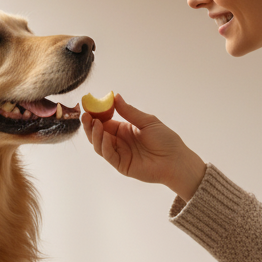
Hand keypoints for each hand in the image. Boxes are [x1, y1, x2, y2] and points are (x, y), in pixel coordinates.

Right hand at [82, 94, 206, 200]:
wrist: (176, 160)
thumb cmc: (166, 140)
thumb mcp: (147, 121)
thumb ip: (129, 112)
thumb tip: (115, 96)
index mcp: (124, 129)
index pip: (105, 121)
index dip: (96, 114)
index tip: (89, 105)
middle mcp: (119, 141)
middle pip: (98, 133)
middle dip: (90, 124)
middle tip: (85, 115)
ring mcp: (119, 153)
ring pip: (99, 144)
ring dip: (94, 134)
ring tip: (93, 123)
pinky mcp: (121, 165)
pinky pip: (108, 154)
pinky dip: (103, 145)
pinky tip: (104, 135)